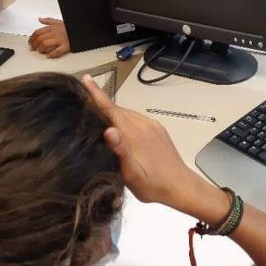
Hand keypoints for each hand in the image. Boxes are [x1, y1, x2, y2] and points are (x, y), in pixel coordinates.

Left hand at [28, 18, 70, 58]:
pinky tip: (48, 56)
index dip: (32, 38)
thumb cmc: (70, 27)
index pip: (38, 32)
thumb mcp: (58, 21)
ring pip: (45, 45)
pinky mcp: (66, 47)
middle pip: (40, 39)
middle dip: (34, 45)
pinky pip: (56, 52)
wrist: (81, 30)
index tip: (30, 43)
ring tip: (40, 51)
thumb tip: (40, 19)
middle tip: (33, 49)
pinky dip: (51, 55)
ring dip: (41, 49)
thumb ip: (48, 21)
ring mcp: (60, 40)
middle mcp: (54, 33)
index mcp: (52, 27)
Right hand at [82, 76, 227, 216]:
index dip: (96, 94)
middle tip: (84, 102)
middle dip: (101, 104)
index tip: (86, 79)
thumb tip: (109, 130)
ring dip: (114, 112)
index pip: (111, 109)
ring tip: (99, 115)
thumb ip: (121, 152)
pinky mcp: (159, 130)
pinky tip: (122, 128)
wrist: (181, 187)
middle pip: (118, 109)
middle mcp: (143, 125)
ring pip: (128, 114)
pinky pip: (138, 119)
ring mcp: (152, 127)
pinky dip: (126, 118)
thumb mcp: (132, 175)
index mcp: (134, 134)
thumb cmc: (154, 185)